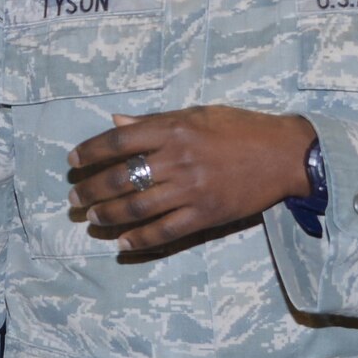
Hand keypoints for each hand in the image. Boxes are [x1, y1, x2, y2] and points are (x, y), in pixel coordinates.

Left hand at [68, 106, 316, 253]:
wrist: (285, 154)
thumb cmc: (240, 128)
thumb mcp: (197, 114)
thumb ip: (154, 122)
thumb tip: (115, 122)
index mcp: (174, 130)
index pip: (118, 142)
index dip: (90, 152)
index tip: (73, 161)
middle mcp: (178, 160)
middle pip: (121, 178)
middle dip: (91, 190)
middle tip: (74, 198)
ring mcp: (191, 190)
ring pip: (137, 208)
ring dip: (108, 216)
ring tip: (91, 218)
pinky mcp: (206, 215)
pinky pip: (165, 232)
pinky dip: (140, 240)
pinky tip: (122, 243)